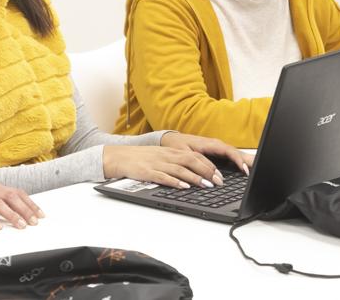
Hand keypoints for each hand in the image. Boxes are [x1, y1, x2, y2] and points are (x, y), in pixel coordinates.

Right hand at [104, 133, 249, 188]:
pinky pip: (163, 176)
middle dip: (207, 172)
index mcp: (171, 152)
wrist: (119, 156)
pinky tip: (183, 187)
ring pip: (180, 169)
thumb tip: (195, 173)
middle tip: (218, 182)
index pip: (195, 156)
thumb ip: (177, 163)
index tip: (220, 175)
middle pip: (191, 161)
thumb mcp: (161, 156)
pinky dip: (175, 182)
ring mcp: (157, 163)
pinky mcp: (148, 172)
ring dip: (195, 177)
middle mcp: (167, 156)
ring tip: (206, 185)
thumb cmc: (141, 159)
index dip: (209, 165)